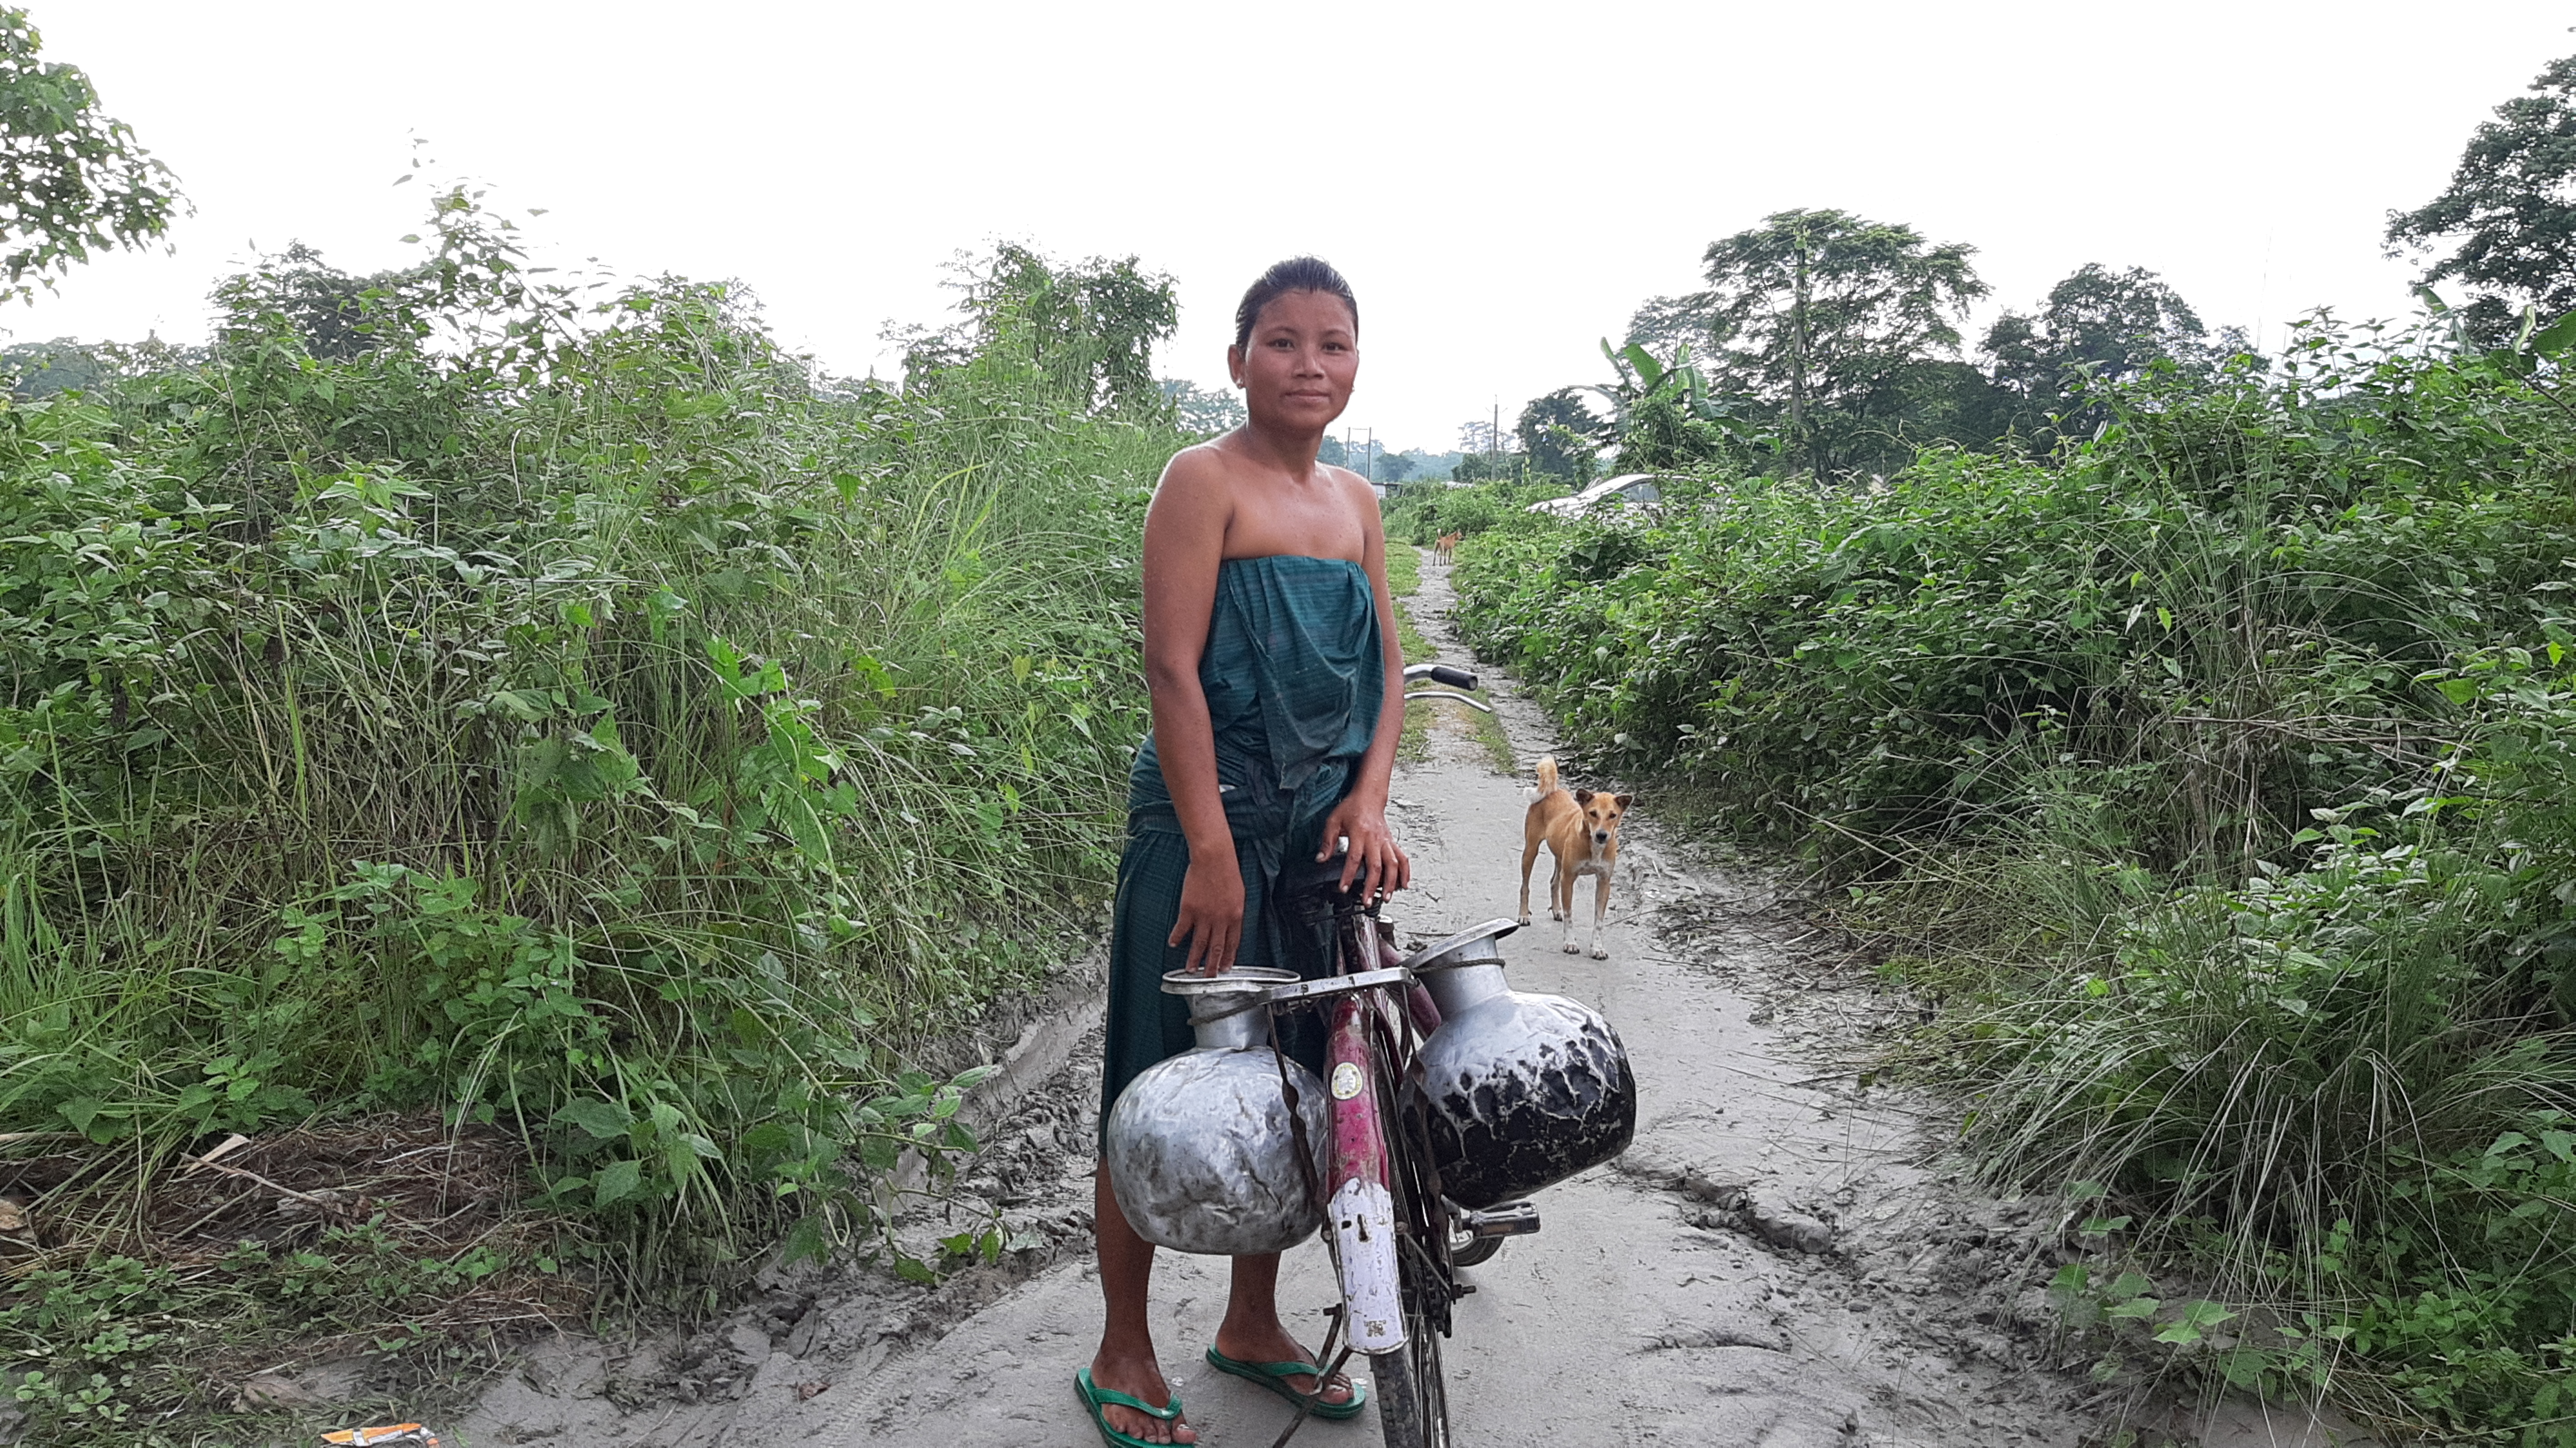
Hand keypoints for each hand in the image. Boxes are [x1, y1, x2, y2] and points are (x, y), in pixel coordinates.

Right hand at [1170, 847, 1245, 974]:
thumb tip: (1230, 923)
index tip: (1225, 968)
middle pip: (1216, 948)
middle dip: (1212, 965)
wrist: (1214, 858)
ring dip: (1194, 958)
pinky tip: (1173, 944)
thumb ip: (1234, 911)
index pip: (1232, 943)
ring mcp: (1204, 916)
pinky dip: (1177, 937)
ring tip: (1190, 970)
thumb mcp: (1238, 894)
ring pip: (1199, 943)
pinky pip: (1182, 928)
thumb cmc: (1227, 872)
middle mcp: (1220, 920)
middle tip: (1208, 977)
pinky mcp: (1189, 909)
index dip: (1228, 957)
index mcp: (1235, 916)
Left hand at [1319, 796, 1410, 904]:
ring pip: (1393, 864)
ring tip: (1386, 897)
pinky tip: (1404, 884)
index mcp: (1359, 833)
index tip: (1344, 888)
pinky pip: (1402, 858)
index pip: (1354, 858)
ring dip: (1390, 883)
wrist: (1369, 797)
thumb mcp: (1333, 821)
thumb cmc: (1352, 808)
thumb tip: (1320, 858)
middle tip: (1366, 900)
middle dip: (1371, 886)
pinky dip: (1405, 872)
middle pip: (1375, 866)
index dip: (1348, 875)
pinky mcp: (1392, 842)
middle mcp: (1375, 839)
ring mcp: (1386, 841)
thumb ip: (1327, 841)